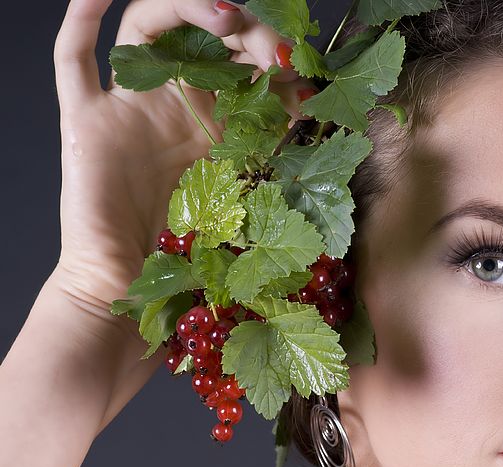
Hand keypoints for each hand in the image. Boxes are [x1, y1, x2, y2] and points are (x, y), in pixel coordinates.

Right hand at [53, 0, 315, 308]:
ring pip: (145, 27)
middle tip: (276, 50)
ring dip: (184, 8)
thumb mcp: (246, 187)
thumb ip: (271, 145)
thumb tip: (314, 100)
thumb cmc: (190, 248)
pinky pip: (71, 58)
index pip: (239, 60)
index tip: (303, 68)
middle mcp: (169, 102)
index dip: (271, 54)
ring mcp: (126, 106)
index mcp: (210, 118)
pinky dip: (80, 17)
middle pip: (199, 37)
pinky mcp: (85, 120)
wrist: (136, 286)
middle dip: (244, 33)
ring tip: (226, 18)